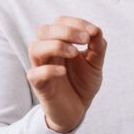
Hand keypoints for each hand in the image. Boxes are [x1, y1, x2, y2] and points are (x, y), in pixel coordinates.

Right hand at [26, 16, 105, 132]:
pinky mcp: (40, 85)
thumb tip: (97, 30)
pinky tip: (63, 72)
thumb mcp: (95, 64)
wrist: (77, 110)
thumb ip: (98, 47)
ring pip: (35, 48)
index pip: (60, 22)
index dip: (76, 23)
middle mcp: (48, 53)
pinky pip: (35, 73)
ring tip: (75, 53)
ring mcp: (41, 68)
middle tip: (84, 40)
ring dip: (56, 46)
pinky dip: (49, 70)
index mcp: (60, 43)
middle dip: (65, 30)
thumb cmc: (82, 83)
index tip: (93, 32)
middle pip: (44, 30)